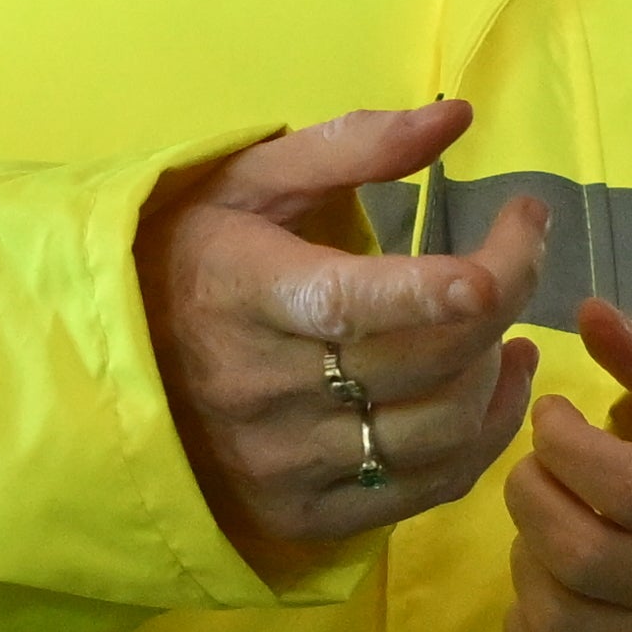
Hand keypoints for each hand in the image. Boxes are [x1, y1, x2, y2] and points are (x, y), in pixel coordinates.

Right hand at [146, 100, 560, 567]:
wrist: (110, 368)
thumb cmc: (188, 255)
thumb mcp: (247, 180)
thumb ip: (352, 146)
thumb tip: (456, 116)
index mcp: (243, 293)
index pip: (351, 302)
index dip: (439, 284)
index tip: (512, 240)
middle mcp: (261, 389)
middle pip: (422, 360)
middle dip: (505, 297)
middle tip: (522, 250)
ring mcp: (283, 463)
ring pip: (439, 430)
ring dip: (499, 372)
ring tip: (508, 326)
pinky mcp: (303, 516)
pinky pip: (429, 488)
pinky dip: (485, 435)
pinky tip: (496, 386)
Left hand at [506, 293, 631, 631]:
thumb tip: (588, 312)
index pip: (622, 485)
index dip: (561, 447)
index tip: (553, 420)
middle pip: (577, 553)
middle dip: (529, 498)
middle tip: (533, 473)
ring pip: (559, 618)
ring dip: (525, 563)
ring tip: (544, 531)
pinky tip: (539, 601)